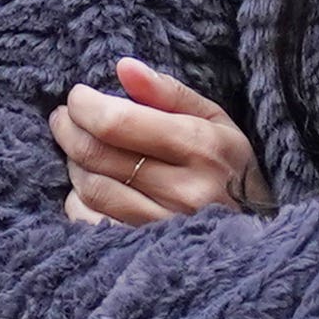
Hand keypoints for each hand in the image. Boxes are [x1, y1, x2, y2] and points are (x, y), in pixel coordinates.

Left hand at [53, 59, 256, 222]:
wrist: (255, 230)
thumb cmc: (228, 166)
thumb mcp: (214, 119)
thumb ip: (167, 92)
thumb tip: (123, 67)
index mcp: (201, 147)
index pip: (118, 122)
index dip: (85, 105)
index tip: (78, 97)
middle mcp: (183, 190)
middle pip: (97, 155)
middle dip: (69, 130)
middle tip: (64, 119)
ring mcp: (164, 226)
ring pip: (91, 189)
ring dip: (74, 164)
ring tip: (80, 150)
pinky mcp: (147, 250)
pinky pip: (91, 223)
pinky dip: (78, 201)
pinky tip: (89, 187)